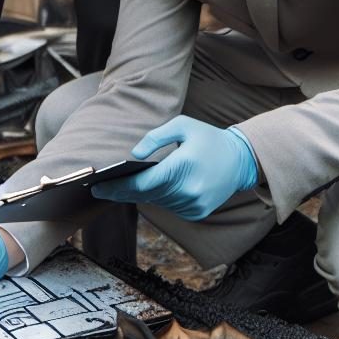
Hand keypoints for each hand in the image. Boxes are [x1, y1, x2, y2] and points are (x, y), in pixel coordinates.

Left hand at [91, 116, 258, 221]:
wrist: (241, 160)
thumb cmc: (209, 138)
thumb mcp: (182, 125)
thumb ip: (155, 137)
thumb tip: (133, 154)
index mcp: (183, 167)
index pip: (143, 183)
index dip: (117, 186)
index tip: (97, 187)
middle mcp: (188, 191)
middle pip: (146, 195)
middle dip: (122, 191)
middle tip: (100, 188)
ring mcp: (194, 205)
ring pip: (157, 202)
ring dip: (139, 195)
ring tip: (117, 188)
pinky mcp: (197, 212)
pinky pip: (169, 207)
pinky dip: (157, 198)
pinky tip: (144, 190)